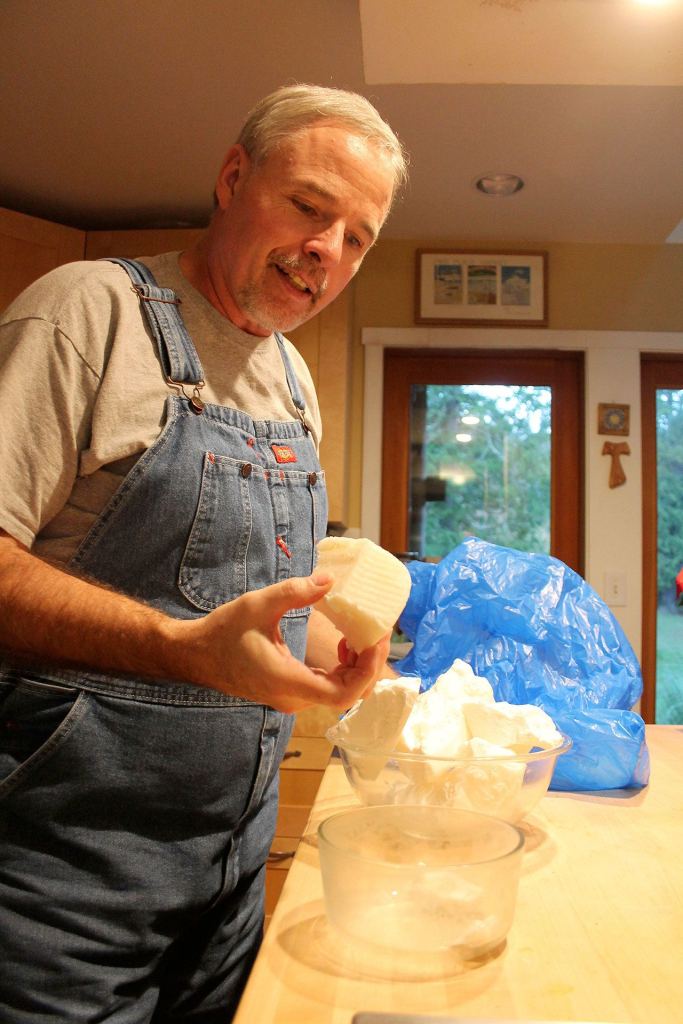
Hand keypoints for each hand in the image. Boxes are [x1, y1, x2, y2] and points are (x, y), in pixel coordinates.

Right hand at [174, 574, 390, 712]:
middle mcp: (293, 698)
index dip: (367, 670)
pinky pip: (328, 685)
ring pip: (341, 691)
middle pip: (348, 693)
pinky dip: (343, 667)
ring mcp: (292, 698)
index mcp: (287, 681)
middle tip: (378, 630)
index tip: (376, 640)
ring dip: (358, 665)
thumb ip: (295, 592)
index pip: (343, 694)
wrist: (195, 654)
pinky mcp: (291, 691)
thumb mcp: (258, 604)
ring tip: (363, 632)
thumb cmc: (223, 631)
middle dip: (369, 663)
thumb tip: (330, 579)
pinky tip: (343, 642)